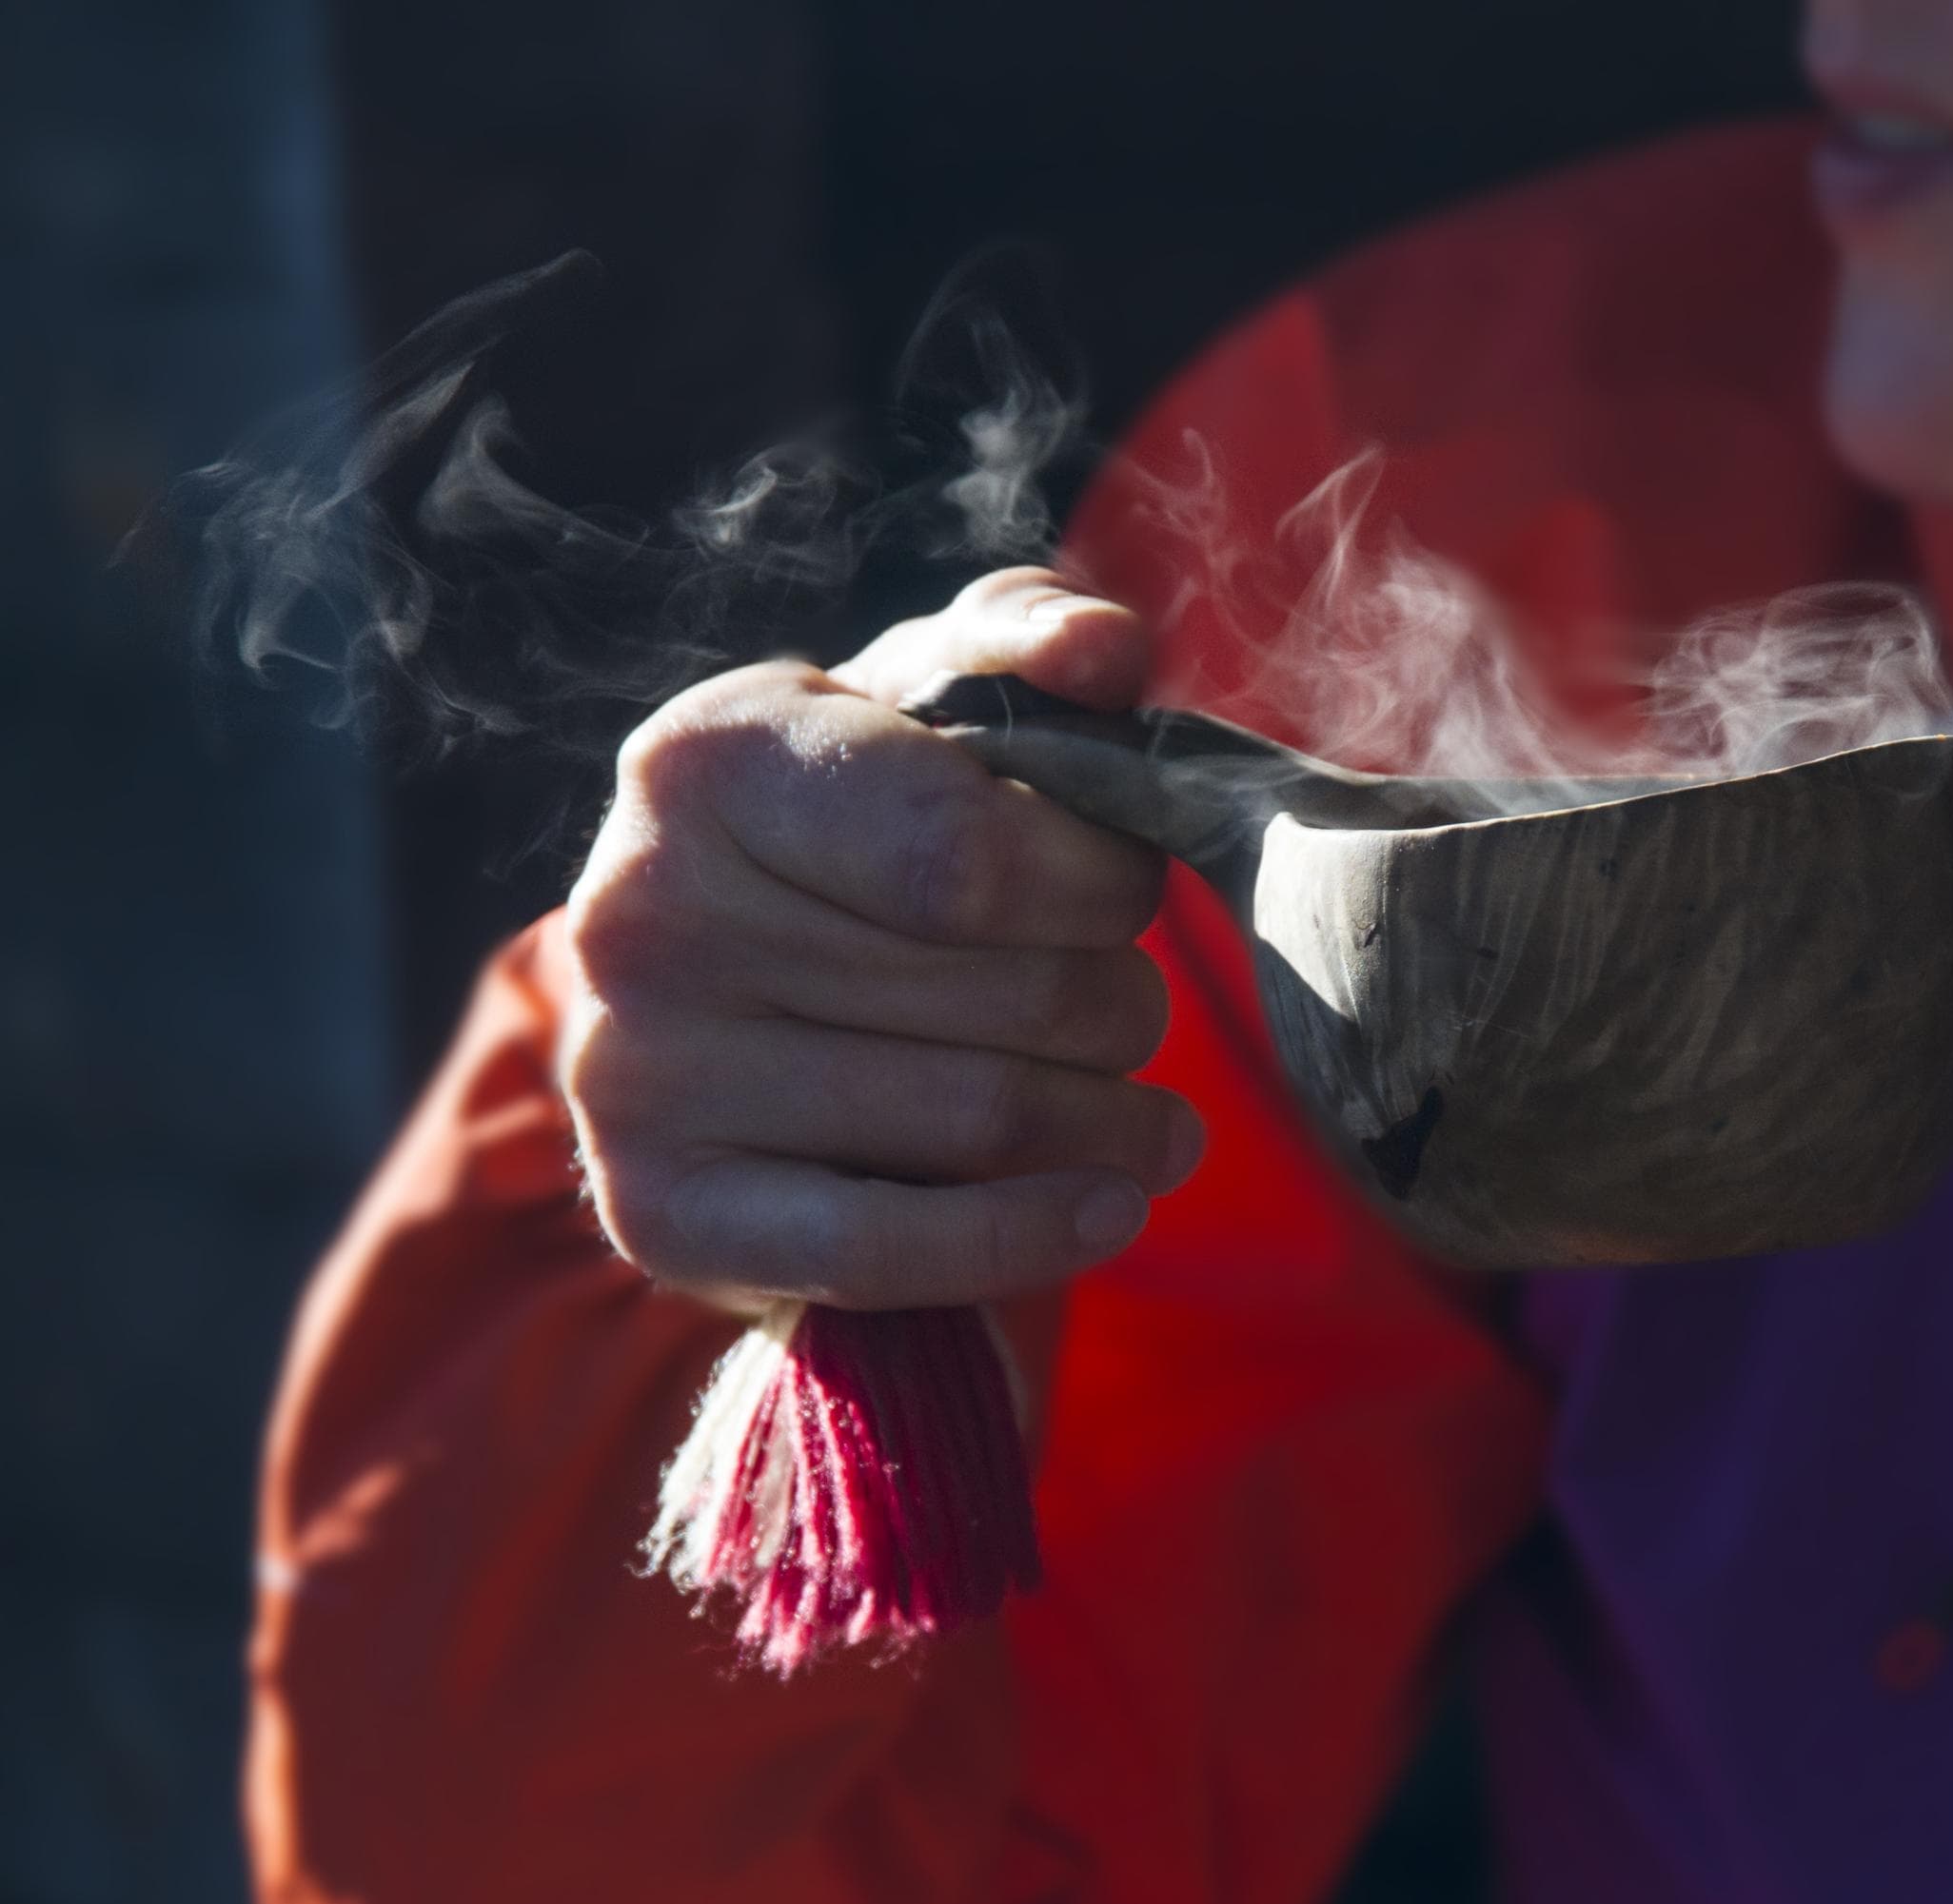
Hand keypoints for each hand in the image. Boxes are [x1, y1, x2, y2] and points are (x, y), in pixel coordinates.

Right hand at [559, 567, 1202, 1311]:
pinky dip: (1033, 1235)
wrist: (711, 994)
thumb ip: (1025, 644)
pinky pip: (889, 1249)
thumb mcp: (927, 703)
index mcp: (709, 757)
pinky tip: (1112, 1204)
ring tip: (1145, 1112)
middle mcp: (643, 910)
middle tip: (1128, 1007)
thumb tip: (1104, 647)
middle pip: (999, 991)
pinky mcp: (660, 1214)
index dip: (1097, 882)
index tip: (1124, 889)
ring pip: (979, 1115)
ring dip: (1111, 1121)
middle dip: (1115, 1003)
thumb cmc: (857, 822)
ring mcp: (637, 1073)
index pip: (971, 852)